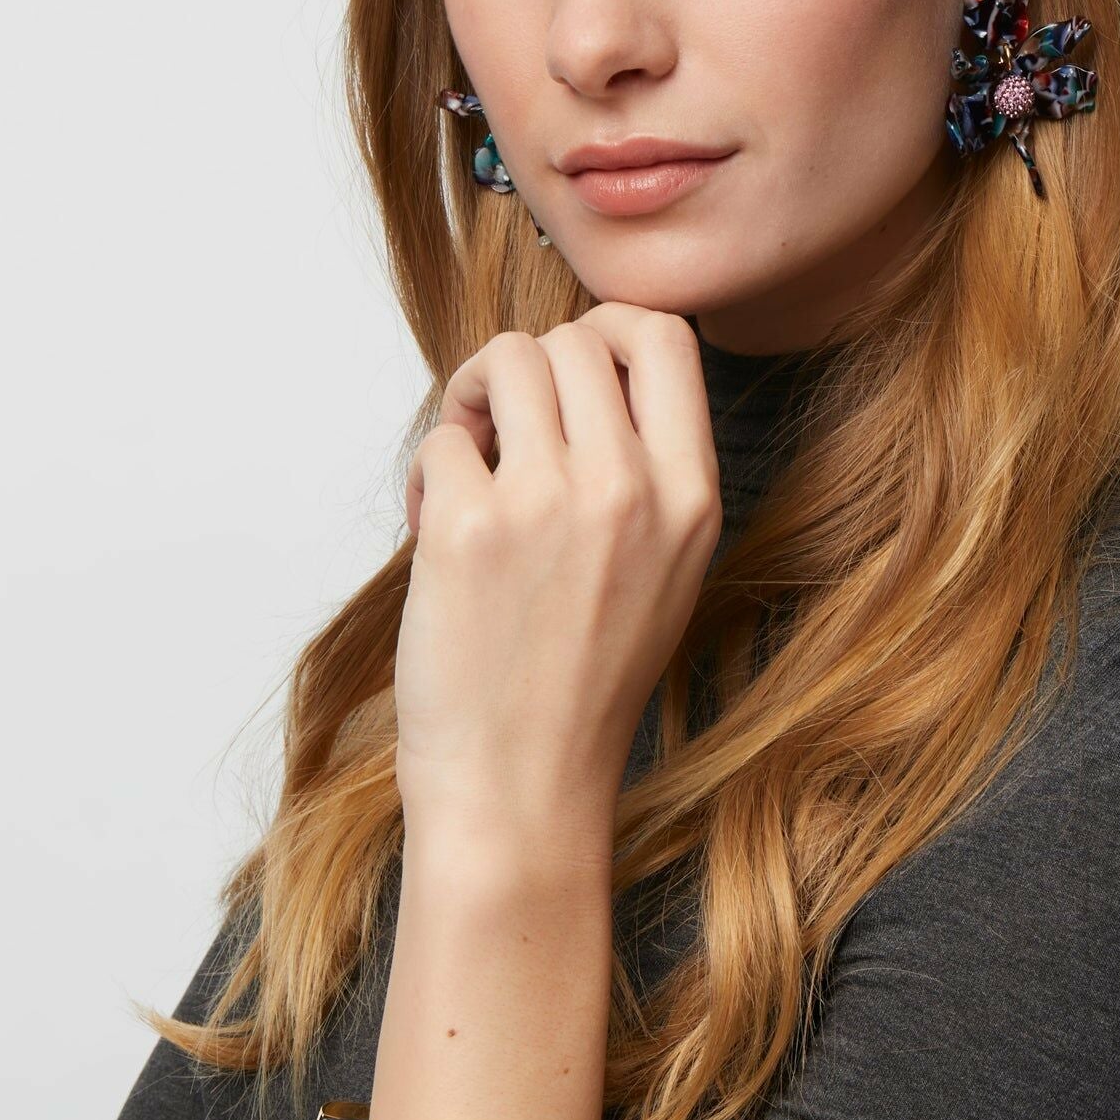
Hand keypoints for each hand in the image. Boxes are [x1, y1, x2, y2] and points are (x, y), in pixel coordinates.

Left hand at [392, 304, 722, 856]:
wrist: (521, 789)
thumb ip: (646, 471)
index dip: (608, 329)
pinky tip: (435, 529)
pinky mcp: (468, 528)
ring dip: (472, 396)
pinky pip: (441, 436)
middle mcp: (630, 489)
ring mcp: (549, 504)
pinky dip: (429, 472)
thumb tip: (583, 370)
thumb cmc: (581, 685)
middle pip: (573, 339)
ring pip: (505, 360)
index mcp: (690, 498)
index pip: (667, 338)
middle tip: (501, 431)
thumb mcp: (665, 571)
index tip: (571, 370)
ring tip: (467, 462)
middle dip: (526, 370)